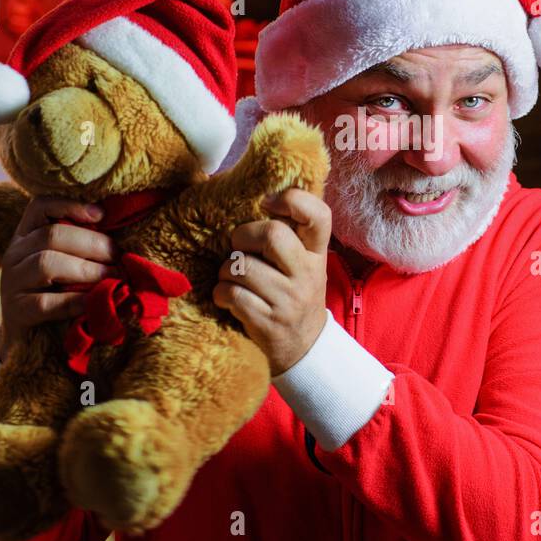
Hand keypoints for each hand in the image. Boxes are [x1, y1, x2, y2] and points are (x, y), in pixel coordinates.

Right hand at [0, 198, 115, 357]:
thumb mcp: (66, 263)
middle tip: (119, 257)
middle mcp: (14, 253)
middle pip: (51, 235)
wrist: (27, 337)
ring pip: (47, 264)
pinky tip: (95, 302)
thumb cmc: (57, 292)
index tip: (101, 215)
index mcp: (27, 235)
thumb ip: (82, 247)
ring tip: (113, 278)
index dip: (70, 205)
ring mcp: (12, 282)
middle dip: (92, 244)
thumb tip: (121, 239)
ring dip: (87, 270)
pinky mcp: (16, 311)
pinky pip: (46, 302)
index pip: (40, 206)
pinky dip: (76, 300)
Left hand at [214, 189, 330, 376]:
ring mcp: (289, 300)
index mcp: (316, 253)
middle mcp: (307, 274)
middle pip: (272, 235)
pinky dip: (220, 294)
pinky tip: (227, 299)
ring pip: (241, 267)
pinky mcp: (268, 322)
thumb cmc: (294, 294)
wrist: (304, 348)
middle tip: (238, 248)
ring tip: (232, 279)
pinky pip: (230, 294)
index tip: (267, 202)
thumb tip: (257, 192)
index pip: (319, 215)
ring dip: (225, 271)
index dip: (293, 200)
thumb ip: (289, 234)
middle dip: (242, 236)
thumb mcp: (303, 263)